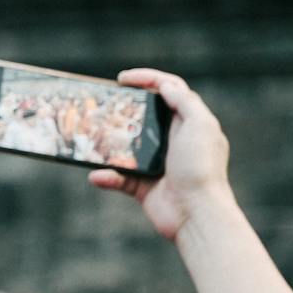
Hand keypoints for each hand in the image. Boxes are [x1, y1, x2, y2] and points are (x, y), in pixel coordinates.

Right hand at [87, 68, 236, 242]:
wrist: (197, 213)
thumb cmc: (201, 168)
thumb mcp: (199, 126)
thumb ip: (185, 102)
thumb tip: (165, 85)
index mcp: (189, 123)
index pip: (169, 91)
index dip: (147, 79)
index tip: (122, 79)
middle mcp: (174, 141)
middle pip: (144, 117)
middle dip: (123, 110)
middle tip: (103, 105)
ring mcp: (158, 164)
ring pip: (127, 148)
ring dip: (108, 144)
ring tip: (91, 137)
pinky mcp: (144, 187)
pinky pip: (119, 178)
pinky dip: (107, 177)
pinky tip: (96, 175)